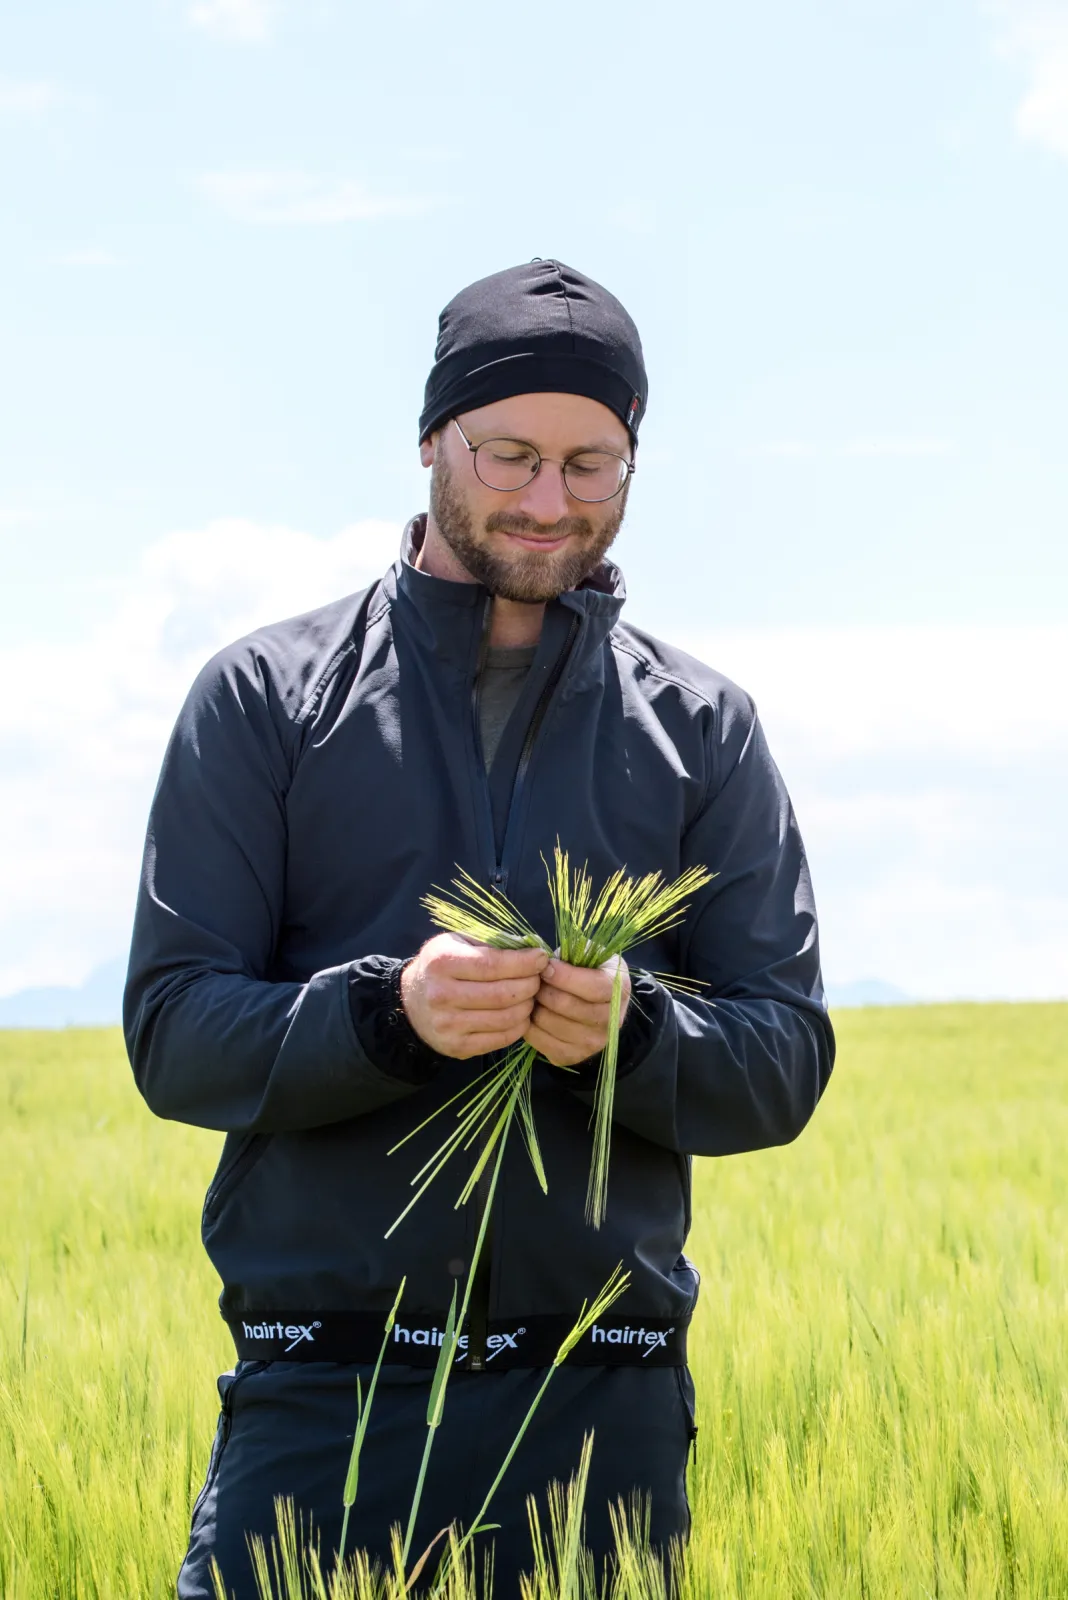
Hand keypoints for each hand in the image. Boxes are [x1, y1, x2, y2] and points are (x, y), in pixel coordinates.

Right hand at [400, 933, 548, 1059]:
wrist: (410, 1003)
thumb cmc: (441, 966)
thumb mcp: (457, 942)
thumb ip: (491, 943)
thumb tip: (531, 949)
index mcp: (442, 963)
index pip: (492, 965)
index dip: (523, 963)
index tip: (541, 958)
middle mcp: (441, 995)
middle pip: (502, 994)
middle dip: (530, 985)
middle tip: (539, 979)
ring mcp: (448, 1025)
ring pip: (505, 1018)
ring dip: (527, 1006)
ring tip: (530, 996)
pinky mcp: (456, 1047)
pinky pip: (500, 1039)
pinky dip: (518, 1027)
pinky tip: (520, 1015)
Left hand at [525, 956, 630, 1068]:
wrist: (598, 1004)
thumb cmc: (589, 971)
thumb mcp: (589, 954)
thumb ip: (572, 955)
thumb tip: (543, 962)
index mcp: (619, 989)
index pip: (594, 987)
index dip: (565, 976)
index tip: (545, 966)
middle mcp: (612, 1021)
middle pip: (569, 1007)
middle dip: (545, 990)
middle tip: (535, 980)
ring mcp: (593, 1043)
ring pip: (551, 1024)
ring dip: (536, 1006)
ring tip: (534, 995)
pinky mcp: (573, 1056)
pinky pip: (541, 1041)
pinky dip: (530, 1025)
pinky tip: (533, 1012)